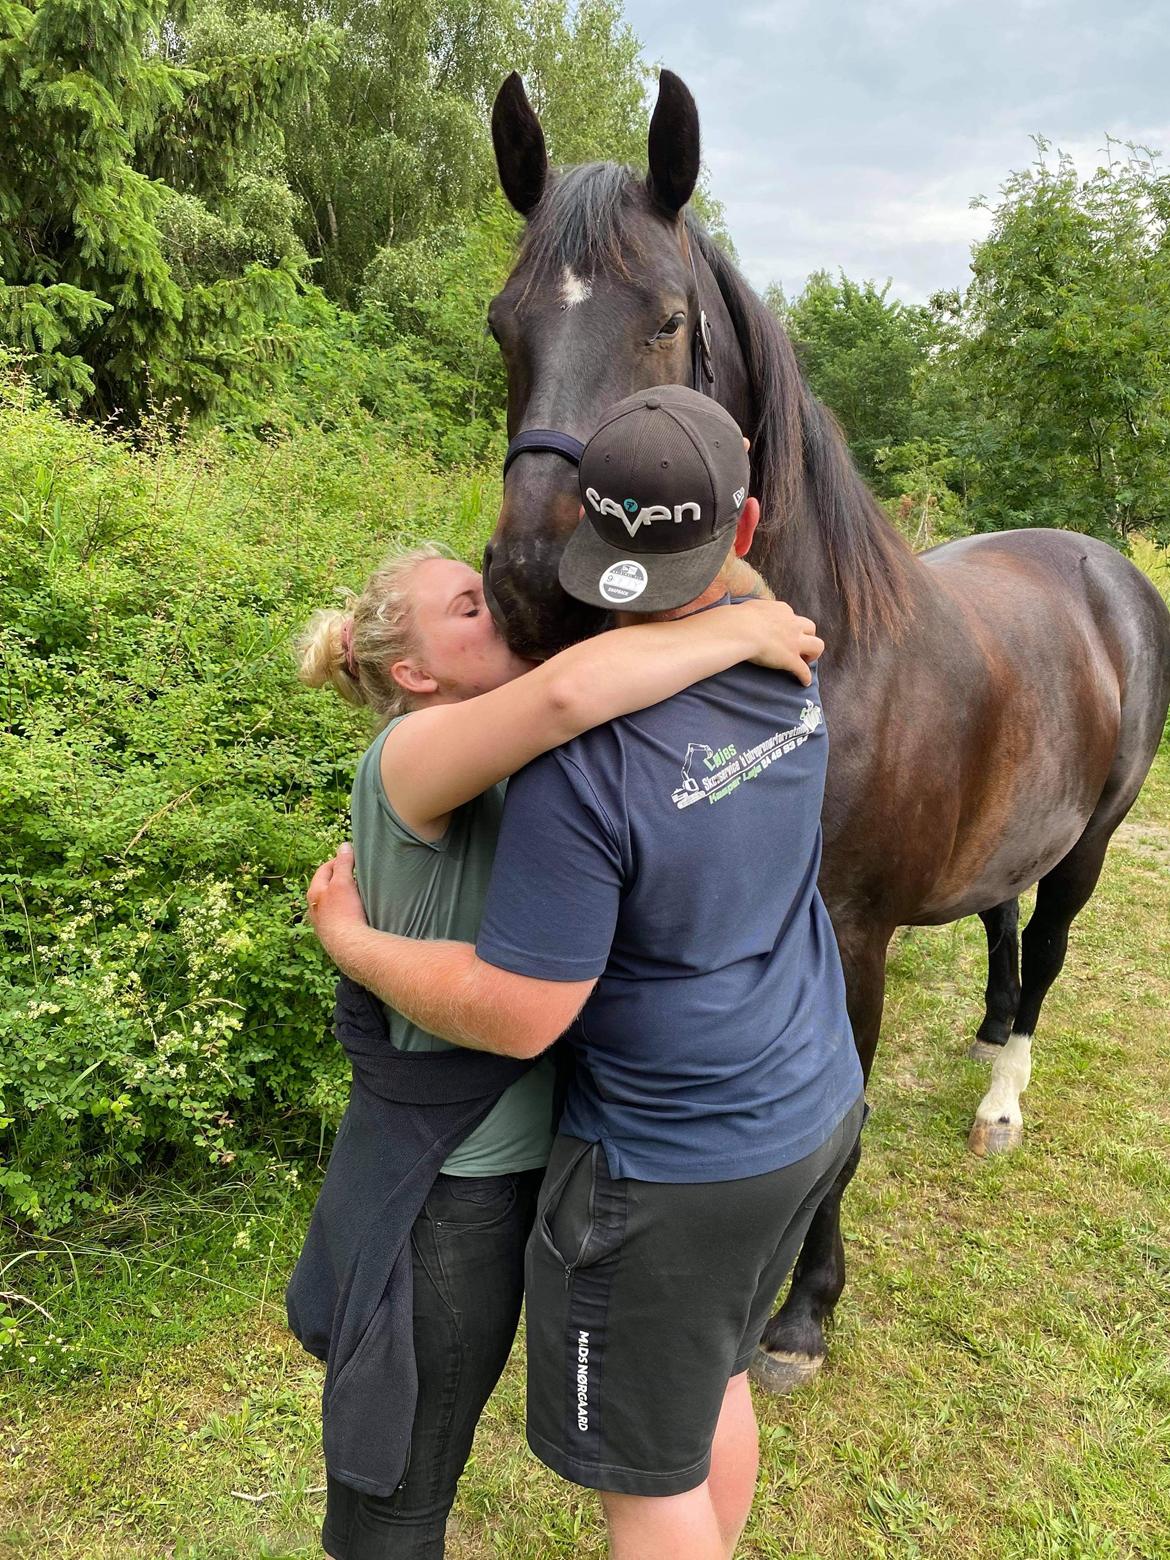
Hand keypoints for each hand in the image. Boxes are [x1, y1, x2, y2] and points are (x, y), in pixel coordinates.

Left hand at [306, 842, 368, 959]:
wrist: (349, 947)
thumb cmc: (344, 913)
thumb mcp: (343, 883)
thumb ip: (343, 863)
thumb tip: (344, 846)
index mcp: (314, 893)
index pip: (324, 869)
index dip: (338, 860)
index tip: (351, 857)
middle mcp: (315, 909)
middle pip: (326, 887)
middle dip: (340, 879)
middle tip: (355, 874)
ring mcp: (323, 924)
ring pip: (332, 904)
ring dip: (343, 897)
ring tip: (358, 894)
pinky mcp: (333, 936)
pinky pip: (339, 918)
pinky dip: (346, 912)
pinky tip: (357, 915)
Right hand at [740, 599, 822, 684]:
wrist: (740, 630)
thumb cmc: (738, 618)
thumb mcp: (750, 607)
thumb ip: (756, 610)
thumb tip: (750, 612)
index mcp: (782, 610)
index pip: (792, 616)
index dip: (790, 625)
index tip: (785, 632)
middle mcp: (792, 624)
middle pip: (811, 627)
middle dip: (808, 636)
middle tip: (800, 646)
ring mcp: (794, 642)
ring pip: (817, 645)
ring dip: (814, 653)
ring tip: (807, 661)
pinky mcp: (791, 659)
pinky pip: (803, 670)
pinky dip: (806, 677)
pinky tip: (804, 682)